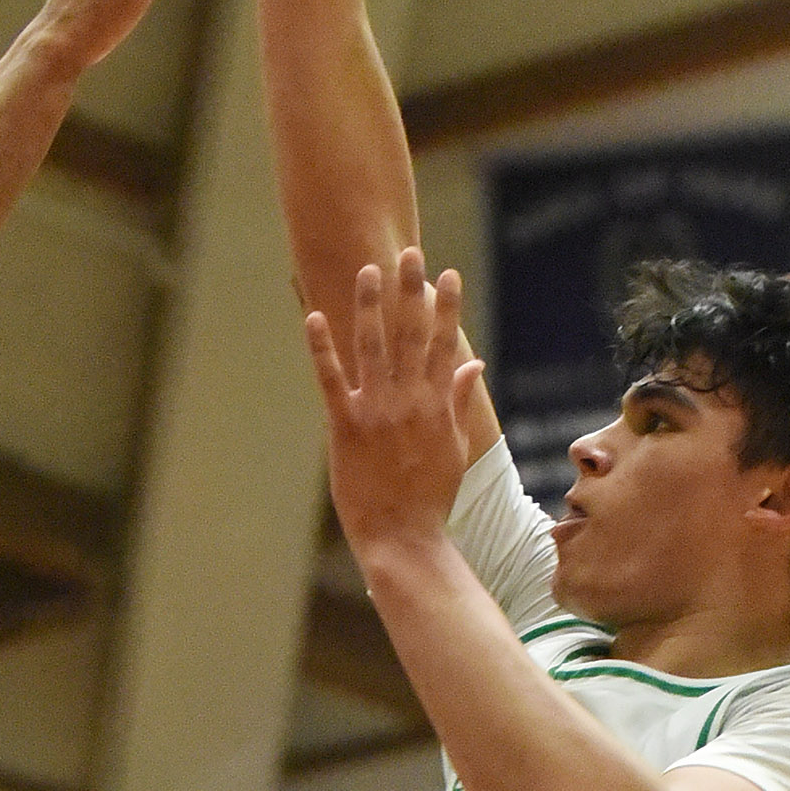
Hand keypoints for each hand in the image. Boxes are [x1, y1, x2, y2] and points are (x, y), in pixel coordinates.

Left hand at [303, 249, 481, 558]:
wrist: (404, 537)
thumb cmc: (431, 495)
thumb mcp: (455, 446)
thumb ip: (460, 400)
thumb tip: (474, 364)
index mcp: (437, 405)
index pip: (444, 344)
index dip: (446, 306)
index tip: (448, 273)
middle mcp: (409, 401)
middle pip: (410, 335)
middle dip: (410, 291)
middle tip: (408, 253)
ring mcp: (377, 412)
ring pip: (373, 348)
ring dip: (370, 306)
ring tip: (368, 270)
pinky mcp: (346, 427)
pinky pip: (331, 380)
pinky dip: (323, 349)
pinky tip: (315, 317)